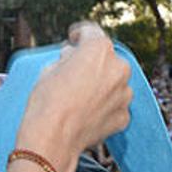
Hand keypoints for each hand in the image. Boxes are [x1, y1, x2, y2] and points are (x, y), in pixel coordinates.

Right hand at [17, 22, 132, 171]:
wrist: (52, 139)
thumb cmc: (46, 103)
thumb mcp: (48, 69)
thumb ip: (67, 58)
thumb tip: (73, 59)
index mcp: (99, 49)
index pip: (90, 32)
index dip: (78, 35)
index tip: (73, 40)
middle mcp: (118, 67)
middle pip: (105, 58)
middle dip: (91, 63)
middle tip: (72, 74)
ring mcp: (125, 93)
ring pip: (113, 82)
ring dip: (99, 85)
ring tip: (78, 98)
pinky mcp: (124, 116)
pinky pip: (114, 105)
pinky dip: (103, 107)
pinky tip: (85, 114)